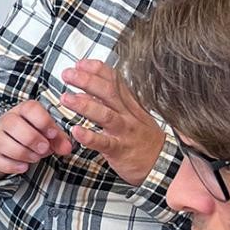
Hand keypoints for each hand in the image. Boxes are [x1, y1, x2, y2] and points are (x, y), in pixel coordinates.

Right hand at [0, 100, 73, 179]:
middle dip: (32, 139)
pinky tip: (24, 167)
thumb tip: (66, 148)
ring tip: (36, 157)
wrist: (14, 143)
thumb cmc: (35, 134)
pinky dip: (13, 166)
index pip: (30, 109)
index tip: (53, 134)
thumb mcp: (49, 133)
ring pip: (4, 143)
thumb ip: (60, 139)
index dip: (43, 122)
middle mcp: (8, 120)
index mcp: (24, 110)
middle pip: (13, 124)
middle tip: (45, 148)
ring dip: (23, 153)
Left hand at [61, 60, 164, 185]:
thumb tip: (83, 93)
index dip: (98, 70)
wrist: (163, 165)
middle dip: (87, 81)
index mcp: (130, 104)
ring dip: (84, 105)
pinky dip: (89, 137)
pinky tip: (75, 130)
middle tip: (68, 74)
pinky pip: (104, 143)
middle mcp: (128, 115)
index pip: (115, 81)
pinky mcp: (121, 150)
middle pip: (108, 92)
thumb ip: (107, 104)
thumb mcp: (130, 116)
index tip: (80, 63)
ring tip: (66, 98)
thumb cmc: (142, 139)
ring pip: (106, 115)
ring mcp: (125, 132)